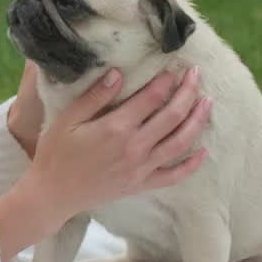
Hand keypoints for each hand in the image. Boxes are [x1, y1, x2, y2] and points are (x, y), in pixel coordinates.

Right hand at [0, 67, 211, 261]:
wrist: (53, 194)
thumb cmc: (56, 154)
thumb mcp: (68, 120)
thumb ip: (95, 97)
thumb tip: (118, 74)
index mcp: (116, 128)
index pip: (151, 98)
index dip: (166, 81)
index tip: (174, 67)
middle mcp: (135, 147)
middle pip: (172, 116)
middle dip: (188, 92)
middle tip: (197, 74)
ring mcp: (141, 168)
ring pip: (180, 142)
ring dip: (197, 121)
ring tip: (207, 102)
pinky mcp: (141, 184)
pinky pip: (174, 176)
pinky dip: (191, 165)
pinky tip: (203, 152)